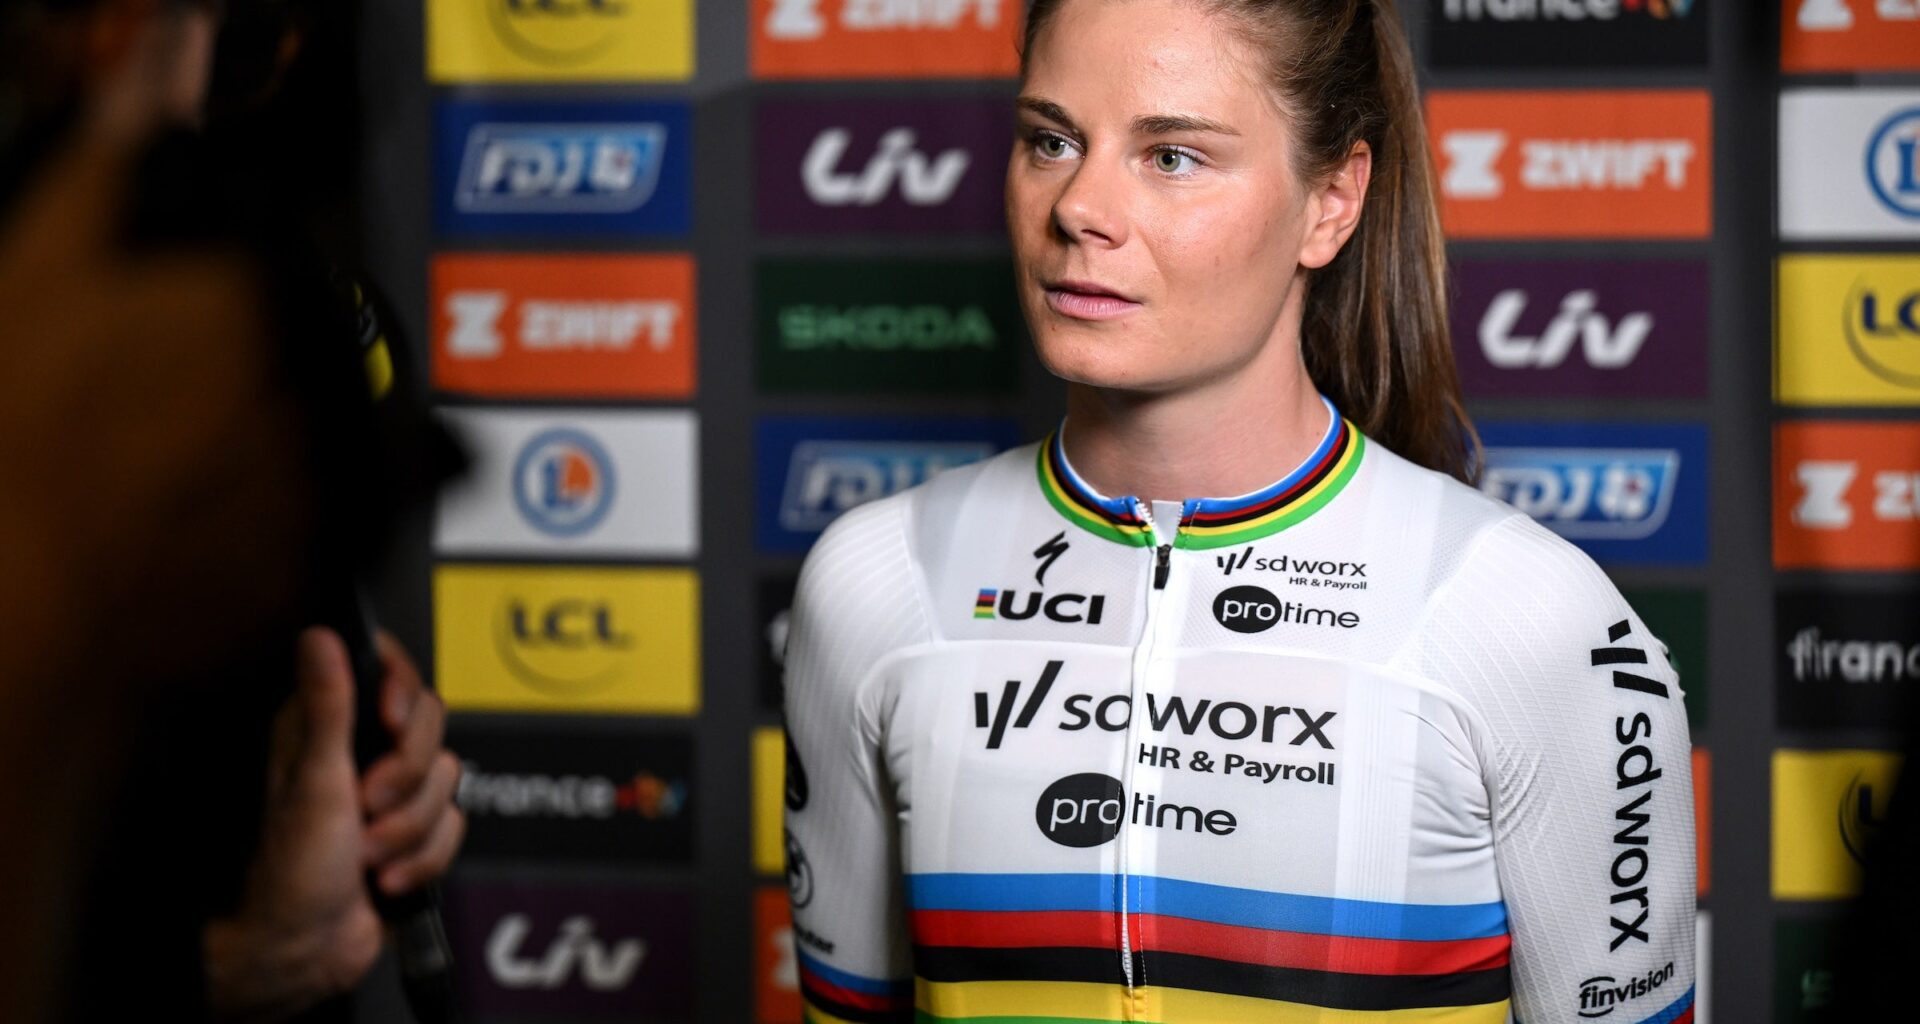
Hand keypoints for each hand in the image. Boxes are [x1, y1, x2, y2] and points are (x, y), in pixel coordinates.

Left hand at [204, 628, 463, 1020]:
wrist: (303, 951)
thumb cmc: (287, 874)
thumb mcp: (313, 782)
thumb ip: (327, 706)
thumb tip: (320, 638)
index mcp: (325, 728)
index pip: (387, 670)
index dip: (403, 690)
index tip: (392, 721)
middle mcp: (358, 753)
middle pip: (430, 724)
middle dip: (406, 777)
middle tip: (367, 804)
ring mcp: (388, 794)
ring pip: (446, 780)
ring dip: (409, 828)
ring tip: (366, 852)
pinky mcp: (413, 832)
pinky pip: (454, 825)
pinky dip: (423, 857)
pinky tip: (384, 875)